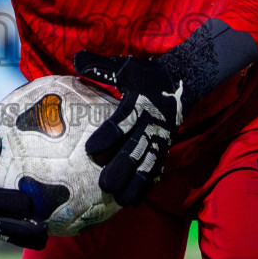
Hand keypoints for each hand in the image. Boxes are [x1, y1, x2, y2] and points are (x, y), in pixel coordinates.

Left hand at [74, 18, 257, 205]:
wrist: (181, 81)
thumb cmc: (146, 75)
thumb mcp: (125, 66)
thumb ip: (101, 65)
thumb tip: (76, 59)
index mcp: (140, 103)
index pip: (122, 122)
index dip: (108, 136)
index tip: (91, 149)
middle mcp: (152, 123)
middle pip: (136, 149)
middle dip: (121, 168)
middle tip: (104, 184)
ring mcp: (161, 138)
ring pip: (148, 163)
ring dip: (135, 183)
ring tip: (121, 200)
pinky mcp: (166, 147)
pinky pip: (157, 168)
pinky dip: (147, 184)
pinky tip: (134, 200)